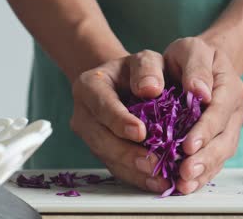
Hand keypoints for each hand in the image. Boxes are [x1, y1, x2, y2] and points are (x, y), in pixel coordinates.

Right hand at [70, 50, 170, 191]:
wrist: (125, 83)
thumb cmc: (137, 71)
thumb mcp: (144, 60)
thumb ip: (147, 68)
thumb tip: (151, 89)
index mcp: (90, 86)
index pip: (102, 104)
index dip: (119, 120)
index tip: (140, 132)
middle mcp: (85, 113)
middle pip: (100, 138)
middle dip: (126, 153)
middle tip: (151, 162)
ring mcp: (91, 135)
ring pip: (107, 157)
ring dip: (133, 170)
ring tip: (158, 178)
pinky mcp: (102, 151)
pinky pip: (116, 167)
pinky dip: (136, 177)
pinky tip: (155, 181)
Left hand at [164, 37, 242, 193]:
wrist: (198, 64)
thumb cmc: (191, 56)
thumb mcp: (191, 49)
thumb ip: (196, 67)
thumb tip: (199, 92)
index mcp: (229, 87)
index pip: (221, 110)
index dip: (206, 130)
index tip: (189, 145)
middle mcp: (233, 111)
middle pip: (225, 138)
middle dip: (206, 157)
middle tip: (186, 172)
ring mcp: (228, 128)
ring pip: (221, 154)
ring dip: (204, 171)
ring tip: (185, 184)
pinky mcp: (218, 140)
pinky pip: (214, 160)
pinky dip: (202, 174)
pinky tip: (187, 185)